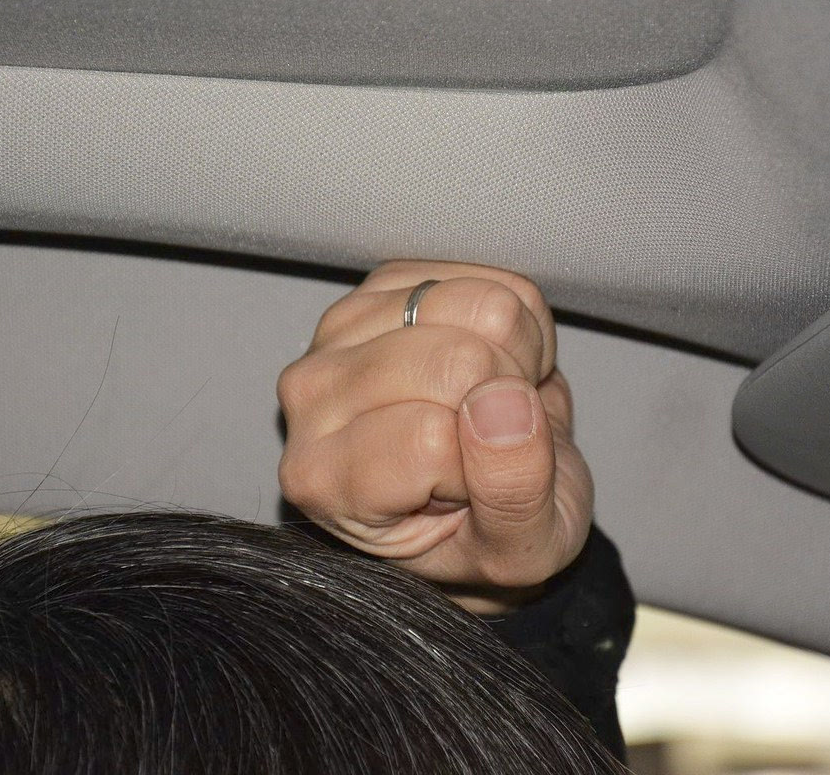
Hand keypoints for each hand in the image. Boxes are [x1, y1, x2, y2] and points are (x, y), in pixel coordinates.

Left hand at [277, 260, 593, 612]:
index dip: (483, 462)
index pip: (429, 438)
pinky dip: (518, 325)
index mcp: (325, 480)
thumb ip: (512, 492)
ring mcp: (341, 330)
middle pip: (455, 360)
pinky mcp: (385, 284)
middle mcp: (310, 398)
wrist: (484, 503)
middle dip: (506, 398)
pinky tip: (492, 365)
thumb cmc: (485, 537)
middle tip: (491, 440)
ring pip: (477, 306)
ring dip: (514, 357)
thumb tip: (503, 402)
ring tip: (492, 404)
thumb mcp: (518, 550)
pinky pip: (493, 279)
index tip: (473, 488)